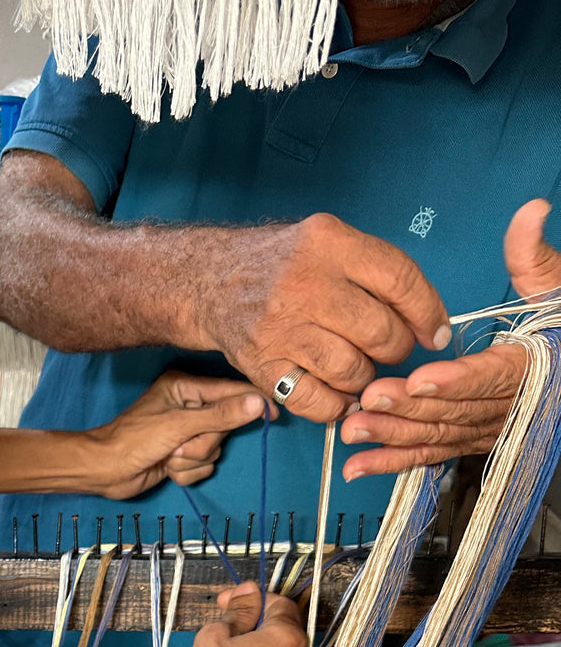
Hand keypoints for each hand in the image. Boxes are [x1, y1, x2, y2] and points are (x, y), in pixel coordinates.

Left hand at [89, 372, 267, 497]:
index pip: (231, 391)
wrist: (105, 471)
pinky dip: (187, 472)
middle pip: (224, 427)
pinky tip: (167, 469)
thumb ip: (220, 415)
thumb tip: (258, 401)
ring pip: (215, 449)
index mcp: (186, 387)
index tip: (274, 414)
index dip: (252, 403)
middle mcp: (189, 406)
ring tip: (170, 457)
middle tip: (180, 447)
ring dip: (193, 460)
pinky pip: (204, 466)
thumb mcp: (179, 426)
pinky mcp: (183, 454)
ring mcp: (186, 431)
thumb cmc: (134, 441)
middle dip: (203, 444)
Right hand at [196, 214, 450, 422]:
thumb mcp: (330, 242)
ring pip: (352, 371)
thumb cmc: (284, 265)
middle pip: (381, 333)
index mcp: (329, 243)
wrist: (211, 280)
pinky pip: (316, 402)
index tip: (435, 334)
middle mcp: (304, 284)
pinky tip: (334, 391)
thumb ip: (377, 272)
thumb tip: (431, 324)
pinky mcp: (262, 365)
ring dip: (364, 378)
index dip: (428, 314)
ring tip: (354, 365)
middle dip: (395, 350)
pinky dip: (335, 404)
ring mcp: (280, 328)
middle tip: (385, 349)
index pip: (400, 281)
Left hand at [341, 200, 558, 477]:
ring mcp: (487, 429)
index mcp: (529, 368)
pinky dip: (393, 462)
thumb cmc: (558, 328)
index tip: (419, 378)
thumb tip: (531, 211)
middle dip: (409, 407)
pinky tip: (357, 466)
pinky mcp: (468, 440)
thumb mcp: (554, 290)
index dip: (455, 380)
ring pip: (438, 435)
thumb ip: (533, 256)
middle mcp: (509, 406)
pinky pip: (430, 455)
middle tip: (367, 397)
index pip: (491, 376)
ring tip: (352, 430)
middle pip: (455, 410)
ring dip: (393, 435)